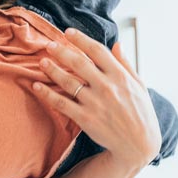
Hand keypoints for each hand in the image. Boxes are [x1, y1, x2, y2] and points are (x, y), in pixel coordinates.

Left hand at [33, 28, 161, 168]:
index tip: (68, 32)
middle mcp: (107, 87)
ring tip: (42, 62)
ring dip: (52, 70)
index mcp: (120, 76)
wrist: (139, 145)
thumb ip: (126, 64)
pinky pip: (62, 103)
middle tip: (49, 45)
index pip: (97, 51)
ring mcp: (95, 103)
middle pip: (79, 63)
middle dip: (62, 52)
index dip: (81, 39)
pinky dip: (48, 94)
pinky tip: (37, 86)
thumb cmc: (140, 113)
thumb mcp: (139, 85)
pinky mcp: (86, 118)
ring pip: (68, 81)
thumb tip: (117, 44)